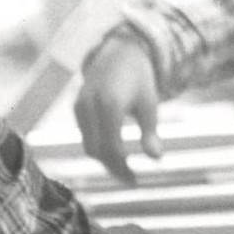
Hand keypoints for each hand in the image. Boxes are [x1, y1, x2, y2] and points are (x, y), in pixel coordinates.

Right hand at [74, 32, 163, 185]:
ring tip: (125, 170)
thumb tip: (157, 159)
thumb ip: (150, 131)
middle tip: (131, 180)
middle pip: (96, 150)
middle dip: (113, 168)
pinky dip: (98, 147)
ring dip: (105, 160)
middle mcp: (90, 105)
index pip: (112, 147)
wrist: (119, 52)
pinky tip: (115, 154)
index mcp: (110, 103)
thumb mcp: (149, 103)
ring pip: (88, 145)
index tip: (135, 181)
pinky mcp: (76, 107)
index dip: (122, 168)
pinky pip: (85, 135)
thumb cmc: (139, 79)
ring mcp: (80, 106)